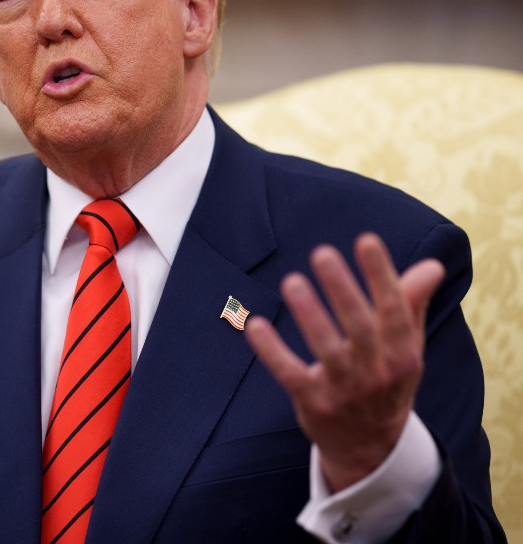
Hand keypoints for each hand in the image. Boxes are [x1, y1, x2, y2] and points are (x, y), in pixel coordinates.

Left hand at [245, 233, 444, 491]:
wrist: (370, 446)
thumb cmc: (386, 381)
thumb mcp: (406, 347)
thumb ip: (411, 303)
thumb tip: (432, 265)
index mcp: (402, 353)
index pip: (394, 309)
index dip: (381, 275)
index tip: (366, 240)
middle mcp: (376, 371)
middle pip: (360, 326)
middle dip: (342, 289)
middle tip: (322, 253)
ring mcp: (344, 389)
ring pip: (326, 349)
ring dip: (309, 315)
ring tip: (291, 281)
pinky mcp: (314, 403)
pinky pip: (290, 374)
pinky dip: (271, 351)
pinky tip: (255, 325)